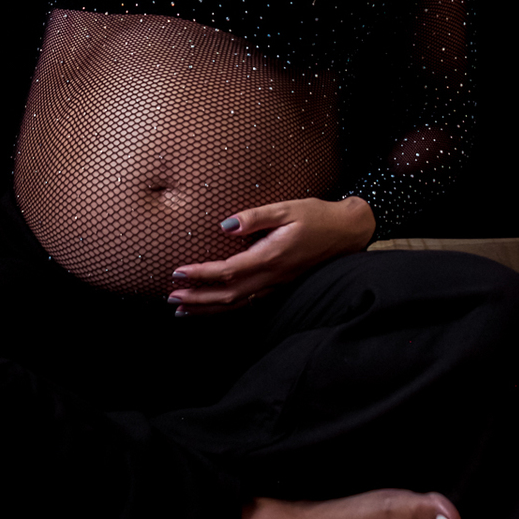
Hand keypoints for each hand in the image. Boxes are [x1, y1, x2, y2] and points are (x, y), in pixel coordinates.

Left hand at [168, 197, 375, 314]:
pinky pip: (248, 304)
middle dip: (198, 298)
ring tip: (182, 310)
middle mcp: (272, 277)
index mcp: (271, 257)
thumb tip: (225, 225)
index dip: (201, 274)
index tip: (178, 272)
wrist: (347, 233)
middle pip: (228, 295)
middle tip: (171, 298)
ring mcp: (277, 286)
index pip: (228, 270)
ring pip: (237, 305)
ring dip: (208, 309)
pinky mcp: (280, 287)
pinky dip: (226, 308)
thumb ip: (256, 217)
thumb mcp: (287, 208)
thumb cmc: (316, 216)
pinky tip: (212, 308)